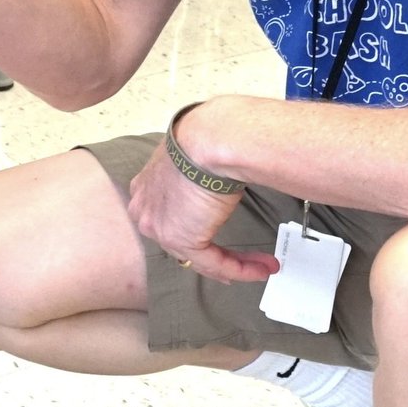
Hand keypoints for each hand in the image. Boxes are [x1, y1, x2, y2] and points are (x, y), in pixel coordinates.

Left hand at [127, 139, 278, 283]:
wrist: (208, 140)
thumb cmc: (205, 138)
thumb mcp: (191, 158)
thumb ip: (193, 177)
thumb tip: (214, 186)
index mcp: (145, 187)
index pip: (169, 218)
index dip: (196, 230)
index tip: (216, 236)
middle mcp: (145, 210)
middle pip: (182, 241)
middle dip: (215, 252)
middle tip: (241, 260)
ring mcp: (159, 228)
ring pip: (200, 257)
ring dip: (236, 263)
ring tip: (262, 265)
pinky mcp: (181, 240)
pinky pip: (215, 263)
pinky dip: (241, 268)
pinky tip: (262, 267)